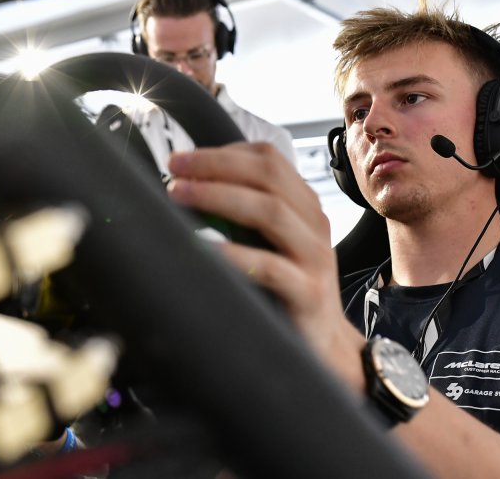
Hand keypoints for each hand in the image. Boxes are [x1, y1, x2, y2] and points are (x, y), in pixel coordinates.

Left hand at [166, 142, 365, 387]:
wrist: (325, 347)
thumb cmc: (285, 290)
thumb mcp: (270, 244)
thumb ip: (242, 216)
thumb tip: (185, 189)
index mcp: (304, 205)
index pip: (269, 159)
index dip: (223, 152)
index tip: (182, 159)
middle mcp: (314, 223)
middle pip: (268, 175)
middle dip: (216, 166)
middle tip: (174, 168)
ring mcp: (314, 257)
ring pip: (270, 212)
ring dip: (218, 197)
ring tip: (179, 196)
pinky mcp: (308, 293)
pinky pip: (271, 267)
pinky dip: (234, 254)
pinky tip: (206, 248)